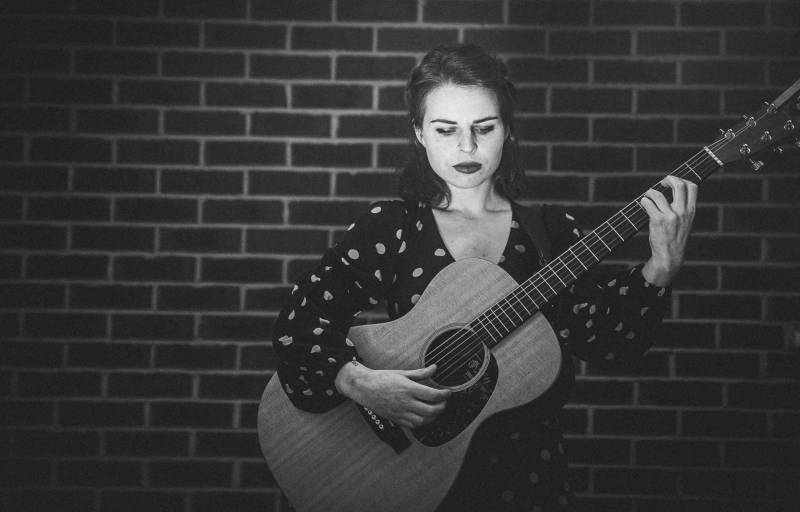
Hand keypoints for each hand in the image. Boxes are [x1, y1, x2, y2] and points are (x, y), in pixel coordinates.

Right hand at [335, 361, 450, 427]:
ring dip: (433, 416)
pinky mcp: (396, 419)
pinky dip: (422, 422)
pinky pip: (413, 425)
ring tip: (435, 409)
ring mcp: (400, 412)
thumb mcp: (403, 373)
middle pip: (431, 410)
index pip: (433, 395)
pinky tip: (423, 416)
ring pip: (423, 421)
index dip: (444, 395)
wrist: (364, 388)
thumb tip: (434, 368)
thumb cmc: (382, 378)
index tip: (447, 392)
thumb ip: (421, 373)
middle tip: (443, 402)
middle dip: (441, 407)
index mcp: (408, 389)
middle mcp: (405, 402)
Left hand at [640, 176, 696, 286]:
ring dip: (650, 192)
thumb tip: (673, 190)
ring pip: (659, 194)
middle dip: (669, 179)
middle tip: (661, 183)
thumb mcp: (685, 222)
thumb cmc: (675, 238)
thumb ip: (682, 208)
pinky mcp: (658, 221)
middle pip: (679, 185)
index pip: (692, 187)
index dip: (682, 179)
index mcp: (691, 211)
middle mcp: (682, 212)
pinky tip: (643, 204)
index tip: (673, 182)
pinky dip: (644, 201)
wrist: (670, 256)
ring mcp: (670, 216)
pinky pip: (648, 203)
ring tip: (648, 195)